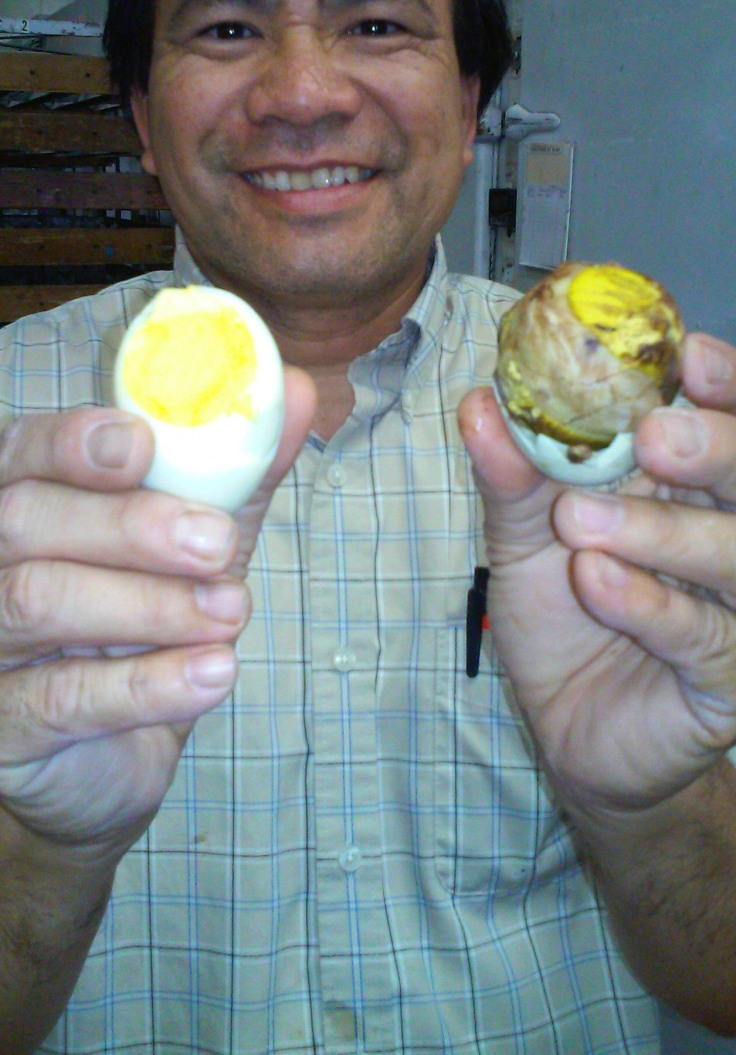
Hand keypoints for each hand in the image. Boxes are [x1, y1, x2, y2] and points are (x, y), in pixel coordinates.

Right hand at [0, 367, 314, 853]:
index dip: (73, 442)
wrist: (110, 759)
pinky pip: (62, 697)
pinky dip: (147, 683)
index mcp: (22, 498)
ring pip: (37, 600)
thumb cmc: (144, 627)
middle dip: (128, 524)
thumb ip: (234, 472)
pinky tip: (212, 674)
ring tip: (231, 611)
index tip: (142, 446)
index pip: (20, 451)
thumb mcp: (192, 543)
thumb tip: (293, 391)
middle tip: (216, 542)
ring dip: (149, 603)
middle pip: (24, 518)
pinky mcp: (2, 727)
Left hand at [458, 333, 735, 817]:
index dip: (734, 383)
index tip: (689, 354)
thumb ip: (514, 473)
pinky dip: (650, 605)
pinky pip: (708, 640)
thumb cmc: (567, 610)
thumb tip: (479, 403)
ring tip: (581, 519)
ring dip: (667, 533)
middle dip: (722, 448)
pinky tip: (595, 580)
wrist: (569, 726)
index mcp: (706, 484)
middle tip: (656, 434)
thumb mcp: (527, 533)